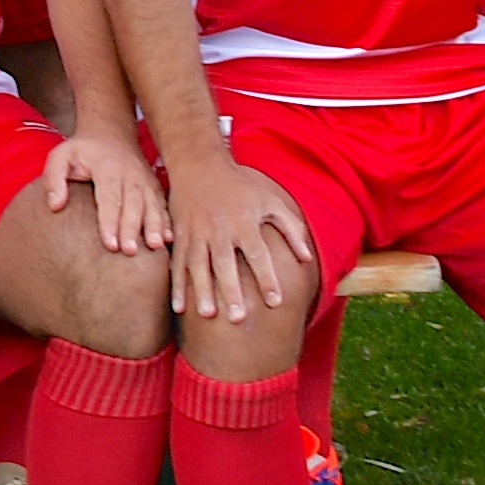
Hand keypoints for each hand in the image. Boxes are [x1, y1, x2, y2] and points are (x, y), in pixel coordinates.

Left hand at [40, 120, 169, 253]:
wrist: (110, 132)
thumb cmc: (82, 150)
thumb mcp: (60, 156)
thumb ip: (54, 179)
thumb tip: (55, 206)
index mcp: (107, 169)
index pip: (109, 198)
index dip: (110, 222)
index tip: (110, 244)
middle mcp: (130, 175)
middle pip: (133, 204)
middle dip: (132, 229)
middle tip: (129, 251)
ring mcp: (145, 181)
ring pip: (151, 205)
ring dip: (154, 226)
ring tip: (155, 246)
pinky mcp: (154, 186)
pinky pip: (162, 204)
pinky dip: (167, 221)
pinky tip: (169, 239)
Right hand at [162, 148, 316, 324]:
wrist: (200, 165)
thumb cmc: (241, 186)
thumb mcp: (270, 201)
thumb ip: (291, 228)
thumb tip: (307, 258)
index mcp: (244, 223)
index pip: (258, 254)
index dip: (267, 278)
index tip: (275, 302)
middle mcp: (220, 229)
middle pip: (225, 263)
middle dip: (231, 290)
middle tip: (238, 318)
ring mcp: (197, 233)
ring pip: (198, 266)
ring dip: (202, 291)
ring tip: (208, 314)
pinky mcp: (180, 236)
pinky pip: (177, 264)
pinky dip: (177, 286)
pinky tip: (180, 308)